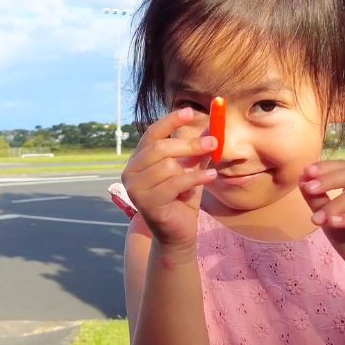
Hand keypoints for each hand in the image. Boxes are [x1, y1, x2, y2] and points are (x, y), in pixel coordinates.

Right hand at [121, 108, 217, 249]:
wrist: (179, 232)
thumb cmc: (182, 198)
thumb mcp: (191, 168)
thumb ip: (197, 149)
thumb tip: (213, 124)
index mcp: (139, 159)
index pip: (152, 133)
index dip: (170, 121)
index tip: (190, 112)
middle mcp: (131, 172)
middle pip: (159, 148)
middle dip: (189, 144)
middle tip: (213, 142)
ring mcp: (135, 189)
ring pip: (166, 166)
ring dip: (193, 167)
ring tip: (209, 171)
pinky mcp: (146, 204)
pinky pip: (174, 184)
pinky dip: (195, 179)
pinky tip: (210, 178)